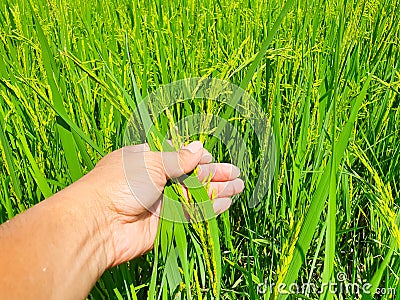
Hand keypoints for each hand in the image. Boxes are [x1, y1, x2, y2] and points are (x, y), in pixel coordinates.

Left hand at [79, 141, 243, 267]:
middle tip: (236, 174)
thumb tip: (199, 148)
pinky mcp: (166, 224)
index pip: (178, 156)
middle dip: (213, 174)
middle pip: (190, 176)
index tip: (210, 157)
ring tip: (238, 186)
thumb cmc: (120, 183)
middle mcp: (155, 180)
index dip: (196, 157)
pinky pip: (192, 214)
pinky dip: (209, 209)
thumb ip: (178, 158)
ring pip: (195, 195)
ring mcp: (161, 203)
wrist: (99, 223)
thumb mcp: (150, 162)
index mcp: (147, 160)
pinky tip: (226, 202)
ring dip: (216, 191)